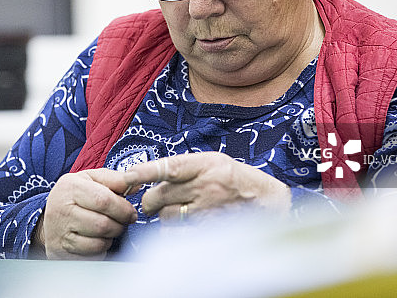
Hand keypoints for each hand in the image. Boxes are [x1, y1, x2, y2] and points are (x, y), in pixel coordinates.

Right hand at [34, 168, 136, 259]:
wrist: (49, 219)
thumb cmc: (75, 196)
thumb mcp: (91, 179)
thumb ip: (114, 179)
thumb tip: (136, 182)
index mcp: (70, 186)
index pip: (103, 200)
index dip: (123, 208)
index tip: (131, 212)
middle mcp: (62, 209)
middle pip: (103, 223)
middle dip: (120, 224)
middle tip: (123, 221)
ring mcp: (60, 232)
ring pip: (99, 240)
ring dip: (111, 236)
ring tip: (110, 228)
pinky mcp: (62, 250)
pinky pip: (93, 253)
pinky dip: (102, 247)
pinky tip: (99, 238)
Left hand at [122, 152, 290, 220]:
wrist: (269, 201)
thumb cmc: (236, 179)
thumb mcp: (214, 161)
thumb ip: (186, 168)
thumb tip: (154, 175)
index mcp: (204, 164)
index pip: (167, 167)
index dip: (144, 172)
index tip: (127, 177)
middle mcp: (205, 185)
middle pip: (159, 196)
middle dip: (149, 202)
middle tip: (151, 203)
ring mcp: (208, 210)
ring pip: (166, 217)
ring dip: (163, 217)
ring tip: (174, 213)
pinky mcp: (211, 230)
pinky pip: (179, 234)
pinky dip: (175, 232)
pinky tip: (183, 227)